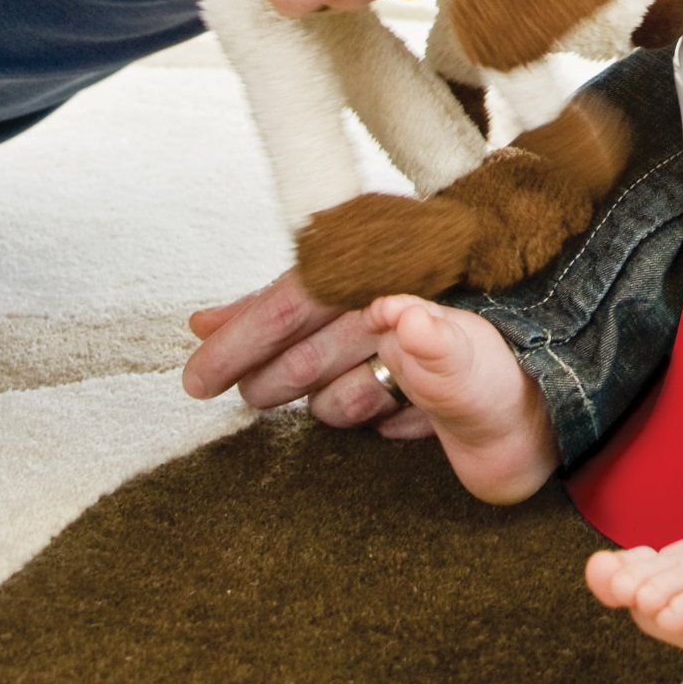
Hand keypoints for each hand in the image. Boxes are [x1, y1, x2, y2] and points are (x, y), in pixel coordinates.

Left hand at [182, 269, 433, 438]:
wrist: (485, 281)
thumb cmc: (399, 273)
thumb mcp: (336, 273)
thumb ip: (268, 302)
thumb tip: (200, 324)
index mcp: (357, 258)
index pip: (284, 308)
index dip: (235, 347)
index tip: (196, 382)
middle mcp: (393, 295)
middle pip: (305, 363)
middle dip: (268, 385)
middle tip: (252, 391)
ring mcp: (428, 341)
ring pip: (343, 403)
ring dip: (324, 405)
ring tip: (324, 388)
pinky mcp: (455, 384)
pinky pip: (393, 425)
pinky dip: (380, 418)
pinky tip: (380, 399)